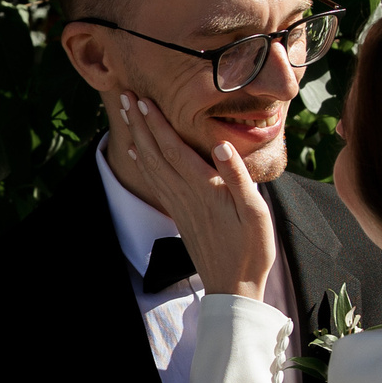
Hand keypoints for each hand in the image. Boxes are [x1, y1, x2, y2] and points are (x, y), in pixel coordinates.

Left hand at [120, 92, 275, 299]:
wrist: (233, 288)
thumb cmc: (252, 249)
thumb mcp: (256, 212)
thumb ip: (237, 177)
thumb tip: (220, 144)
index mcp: (205, 189)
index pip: (174, 149)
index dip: (157, 124)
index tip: (143, 100)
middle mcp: (186, 194)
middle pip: (155, 152)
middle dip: (140, 123)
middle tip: (125, 95)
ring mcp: (179, 205)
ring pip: (151, 165)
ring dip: (137, 137)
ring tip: (125, 114)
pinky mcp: (178, 214)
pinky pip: (154, 181)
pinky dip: (142, 163)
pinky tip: (134, 152)